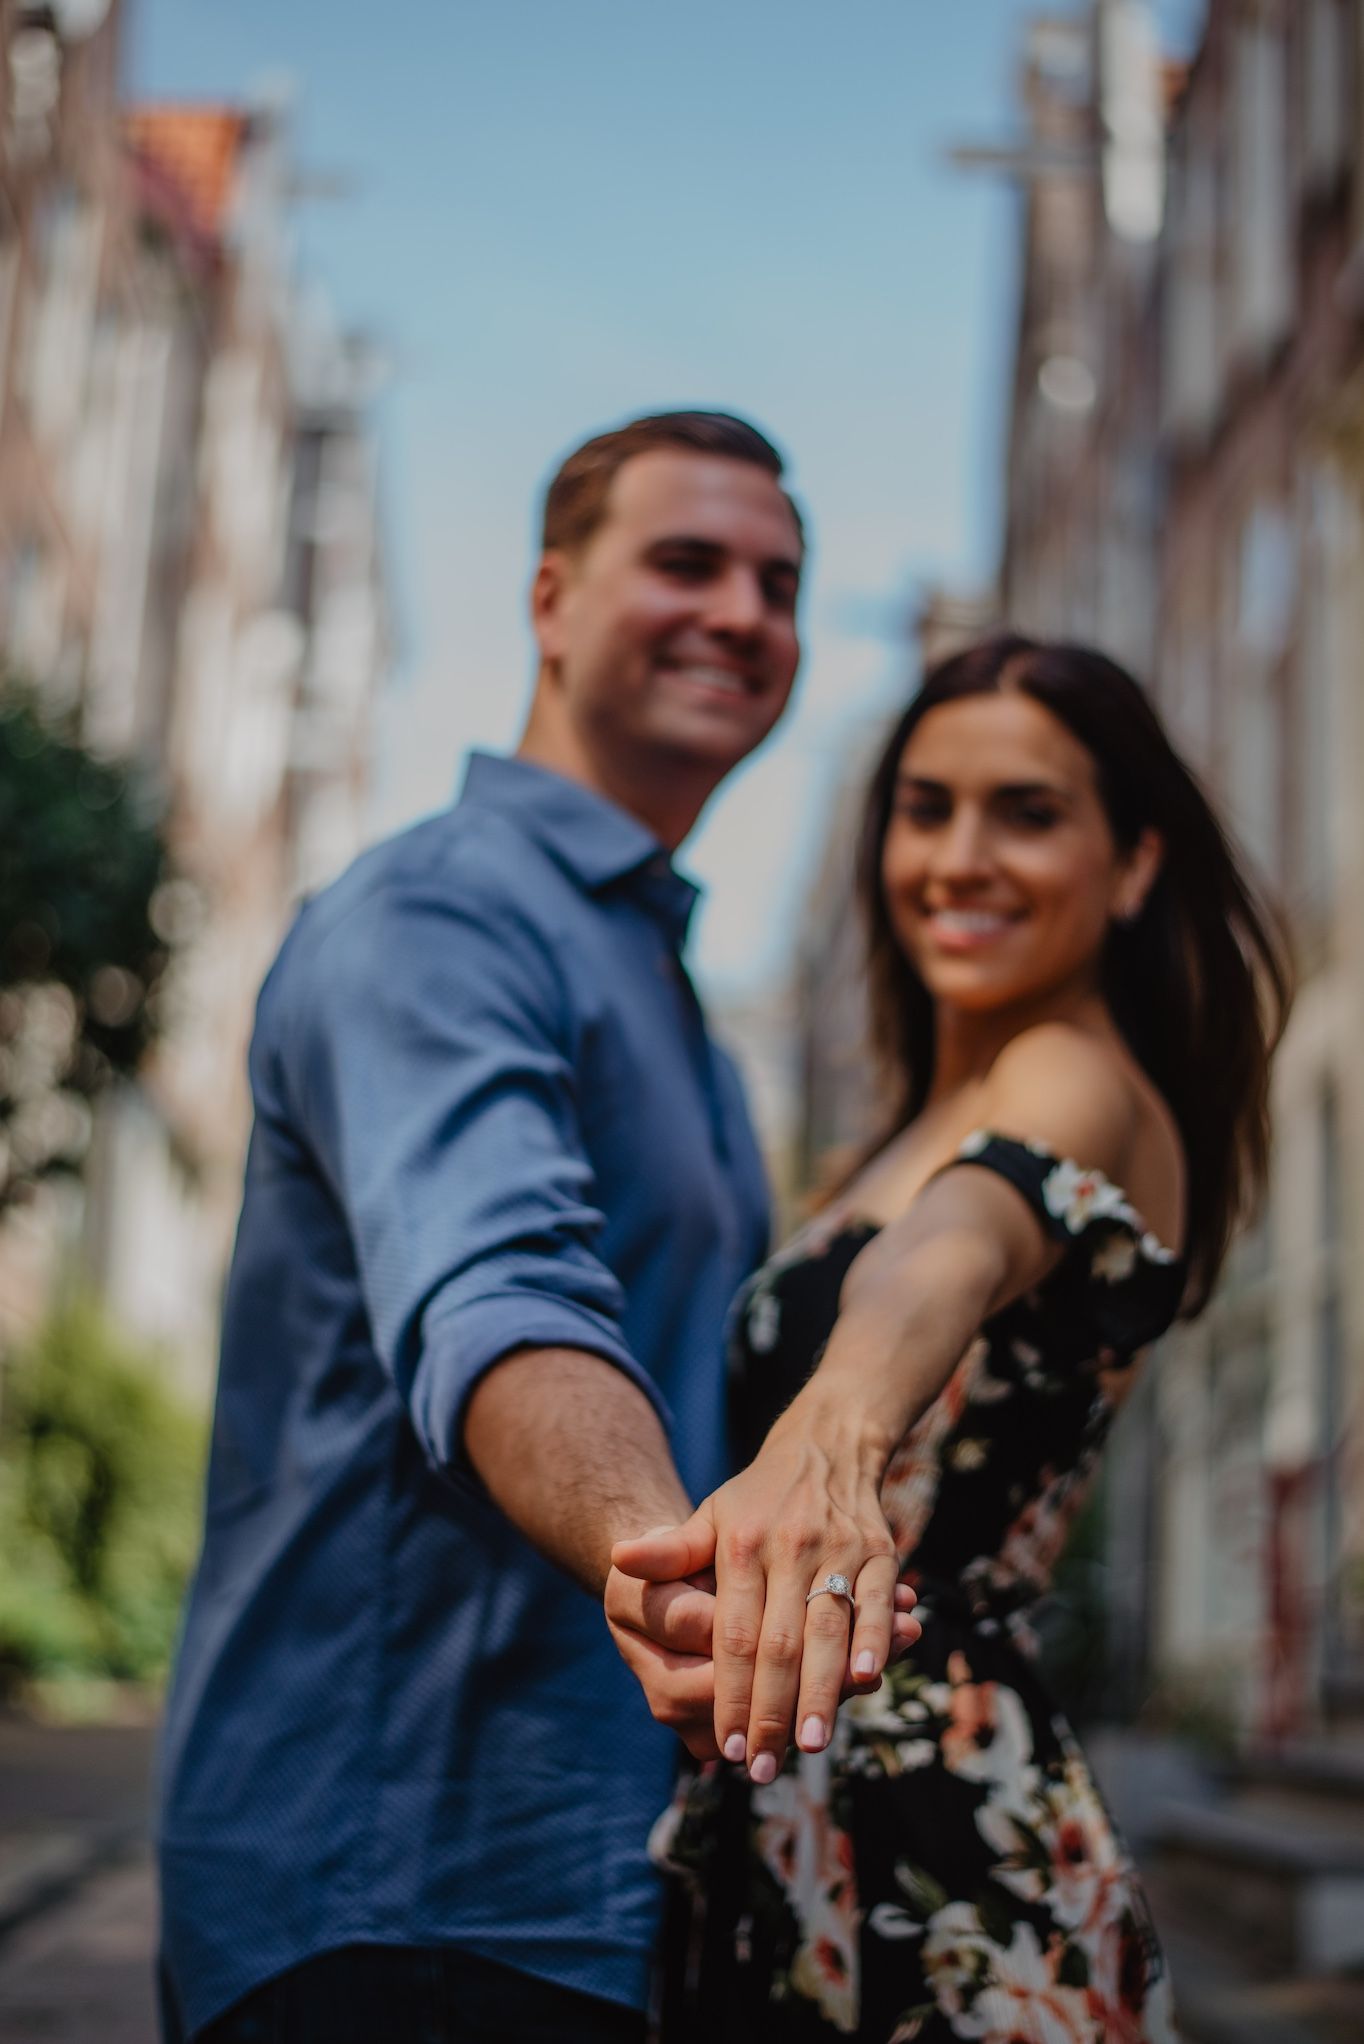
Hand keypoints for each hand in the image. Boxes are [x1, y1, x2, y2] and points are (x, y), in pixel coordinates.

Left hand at [613, 1434, 916, 1782]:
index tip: (723, 1747)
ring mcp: (838, 1549)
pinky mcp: (880, 1553)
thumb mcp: (709, 1515)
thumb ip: (670, 1550)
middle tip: (759, 1768)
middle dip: (771, 1711)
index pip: (733, 1634)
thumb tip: (618, 1558)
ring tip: (809, 1744)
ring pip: (829, 1629)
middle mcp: (789, 1548)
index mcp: (741, 1545)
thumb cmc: (758, 1498)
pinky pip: (877, 1603)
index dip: (729, 1693)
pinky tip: (867, 1682)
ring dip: (823, 1691)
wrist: (827, 1445)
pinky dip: (875, 1641)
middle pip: (779, 1643)